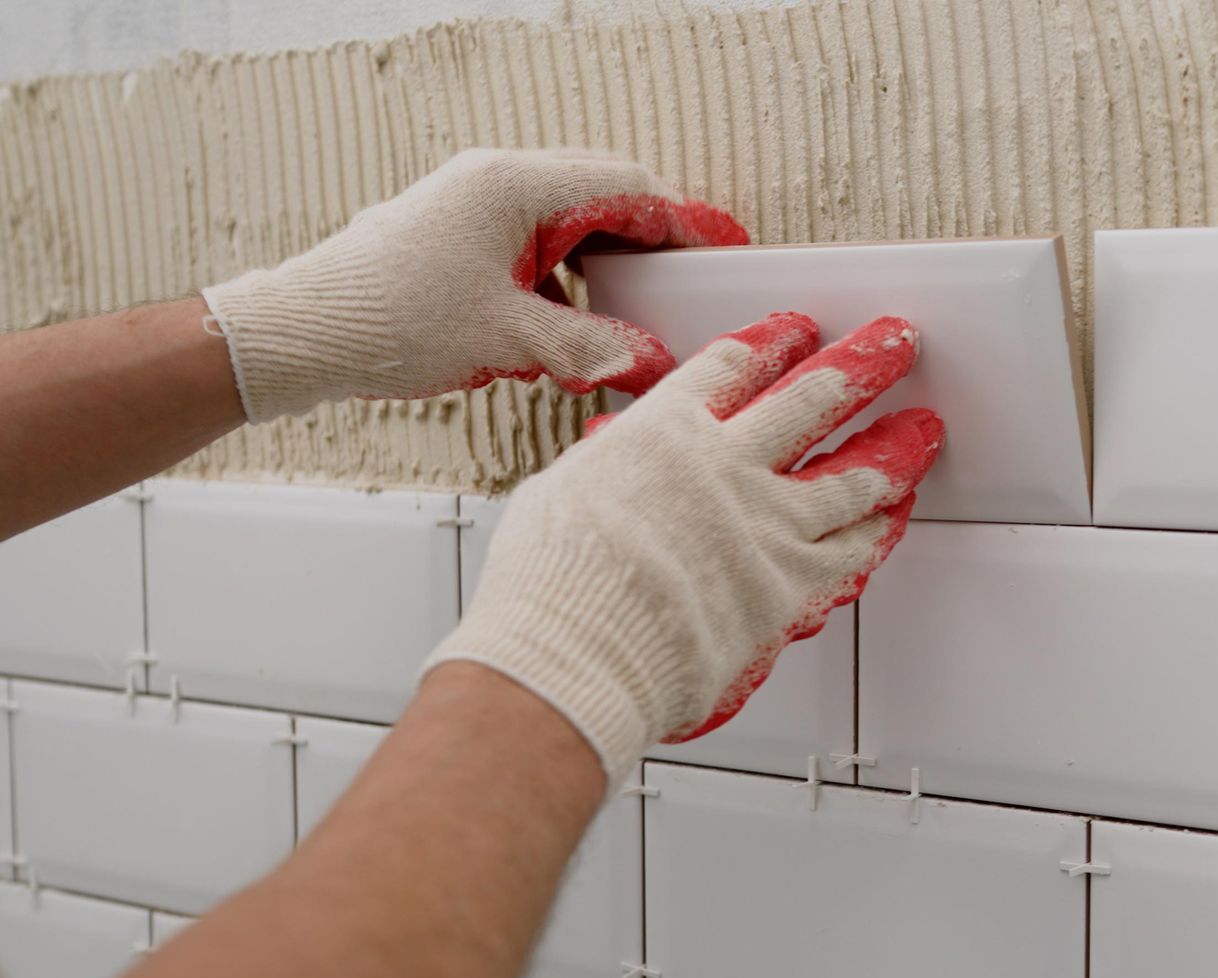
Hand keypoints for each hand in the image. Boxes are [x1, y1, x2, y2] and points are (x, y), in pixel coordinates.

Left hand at [202, 148, 746, 423]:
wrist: (300, 334)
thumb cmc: (385, 320)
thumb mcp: (508, 340)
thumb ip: (592, 347)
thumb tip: (650, 359)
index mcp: (513, 187)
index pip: (624, 188)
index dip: (682, 222)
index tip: (720, 250)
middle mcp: (493, 182)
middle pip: (600, 191)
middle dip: (651, 234)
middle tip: (690, 275)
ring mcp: (471, 204)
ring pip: (567, 216)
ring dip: (607, 255)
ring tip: (639, 303)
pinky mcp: (456, 235)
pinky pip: (534, 240)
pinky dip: (568, 272)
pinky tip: (575, 318)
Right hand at [426, 312, 942, 776]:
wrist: (580, 648)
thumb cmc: (556, 586)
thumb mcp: (561, 496)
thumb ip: (608, 471)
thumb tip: (610, 461)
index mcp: (664, 431)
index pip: (731, 367)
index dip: (772, 342)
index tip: (796, 328)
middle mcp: (728, 466)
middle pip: (814, 397)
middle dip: (863, 364)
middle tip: (894, 343)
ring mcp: (769, 525)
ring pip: (853, 474)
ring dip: (895, 447)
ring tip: (922, 429)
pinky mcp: (793, 586)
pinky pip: (853, 551)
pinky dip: (879, 531)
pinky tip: (896, 516)